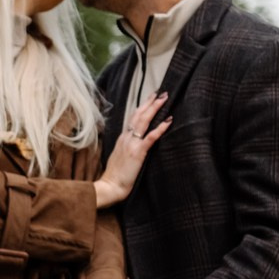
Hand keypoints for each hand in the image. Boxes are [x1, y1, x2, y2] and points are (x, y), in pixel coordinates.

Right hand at [94, 94, 171, 208]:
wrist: (109, 186)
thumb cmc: (115, 176)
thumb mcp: (120, 157)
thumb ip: (127, 148)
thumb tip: (135, 145)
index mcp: (122, 139)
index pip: (133, 118)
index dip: (142, 107)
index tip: (150, 98)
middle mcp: (126, 138)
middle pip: (138, 115)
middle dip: (150, 102)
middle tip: (161, 92)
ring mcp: (131, 144)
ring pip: (144, 121)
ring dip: (155, 108)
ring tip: (165, 99)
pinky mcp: (138, 152)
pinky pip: (151, 137)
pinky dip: (160, 128)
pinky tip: (169, 120)